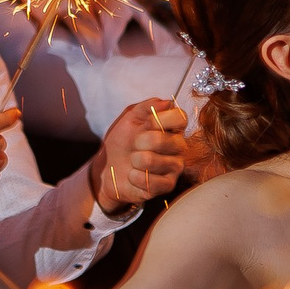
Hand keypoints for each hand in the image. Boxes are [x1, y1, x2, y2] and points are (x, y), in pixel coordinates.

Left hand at [92, 100, 188, 215]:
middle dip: (141, 141)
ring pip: (155, 161)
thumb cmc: (122, 142)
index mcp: (173, 127)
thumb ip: (145, 107)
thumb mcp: (129, 119)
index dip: (160, 120)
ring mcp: (175, 167)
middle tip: (134, 145)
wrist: (109, 167)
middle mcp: (179, 146)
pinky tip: (133, 175)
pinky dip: (134, 177)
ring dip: (135, 160)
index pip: (181, 118)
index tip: (146, 124)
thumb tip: (164, 103)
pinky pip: (151, 182)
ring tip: (133, 161)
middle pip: (168, 140)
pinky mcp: (167, 185)